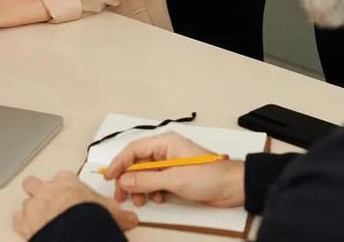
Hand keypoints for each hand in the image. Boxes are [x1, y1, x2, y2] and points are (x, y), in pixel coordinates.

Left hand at [14, 170, 138, 239]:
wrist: (75, 230)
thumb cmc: (90, 216)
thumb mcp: (111, 211)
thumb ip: (119, 212)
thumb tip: (131, 218)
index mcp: (67, 182)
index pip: (63, 177)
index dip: (65, 185)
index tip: (70, 193)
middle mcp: (48, 189)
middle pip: (34, 183)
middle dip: (38, 190)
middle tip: (48, 201)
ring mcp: (34, 204)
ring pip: (26, 201)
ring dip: (31, 209)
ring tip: (40, 218)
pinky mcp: (24, 221)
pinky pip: (18, 220)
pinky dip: (23, 224)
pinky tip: (30, 229)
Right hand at [105, 132, 244, 207]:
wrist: (233, 187)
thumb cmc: (209, 175)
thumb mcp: (174, 178)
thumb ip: (147, 179)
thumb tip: (125, 180)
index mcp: (165, 143)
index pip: (134, 150)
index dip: (120, 163)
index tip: (110, 176)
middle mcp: (165, 151)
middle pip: (137, 163)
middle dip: (128, 179)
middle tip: (120, 194)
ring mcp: (170, 165)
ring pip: (145, 174)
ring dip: (140, 188)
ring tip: (140, 200)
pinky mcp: (176, 177)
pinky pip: (156, 182)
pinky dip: (152, 191)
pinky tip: (156, 199)